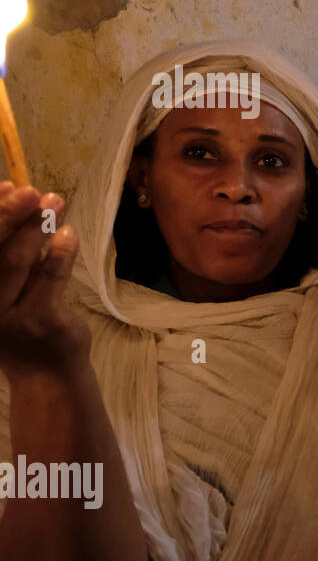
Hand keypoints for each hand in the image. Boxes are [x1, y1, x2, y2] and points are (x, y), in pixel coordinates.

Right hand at [0, 182, 90, 378]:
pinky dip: (60, 251)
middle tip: (29, 189)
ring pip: (16, 261)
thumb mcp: (2, 289)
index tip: (6, 185)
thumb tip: (10, 191)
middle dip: (7, 214)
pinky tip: (69, 232)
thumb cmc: (22, 321)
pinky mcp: (40, 321)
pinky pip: (50, 278)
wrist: (46, 375)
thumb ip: (4, 249)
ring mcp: (6, 315)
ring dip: (37, 227)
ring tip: (55, 201)